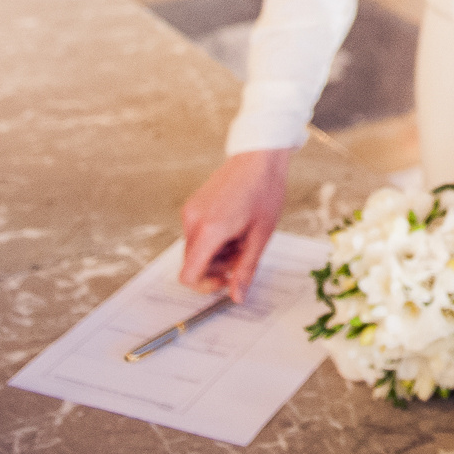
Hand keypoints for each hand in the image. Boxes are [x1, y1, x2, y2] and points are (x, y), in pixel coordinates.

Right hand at [181, 149, 289, 303]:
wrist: (260, 156)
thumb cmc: (264, 190)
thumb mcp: (261, 236)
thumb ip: (245, 269)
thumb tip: (237, 297)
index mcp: (210, 230)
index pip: (188, 275)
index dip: (205, 285)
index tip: (226, 279)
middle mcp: (193, 220)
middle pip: (192, 263)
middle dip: (216, 267)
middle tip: (242, 254)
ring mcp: (190, 211)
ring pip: (196, 249)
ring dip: (216, 252)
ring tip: (242, 236)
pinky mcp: (193, 205)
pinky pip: (197, 233)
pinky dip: (213, 238)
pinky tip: (234, 225)